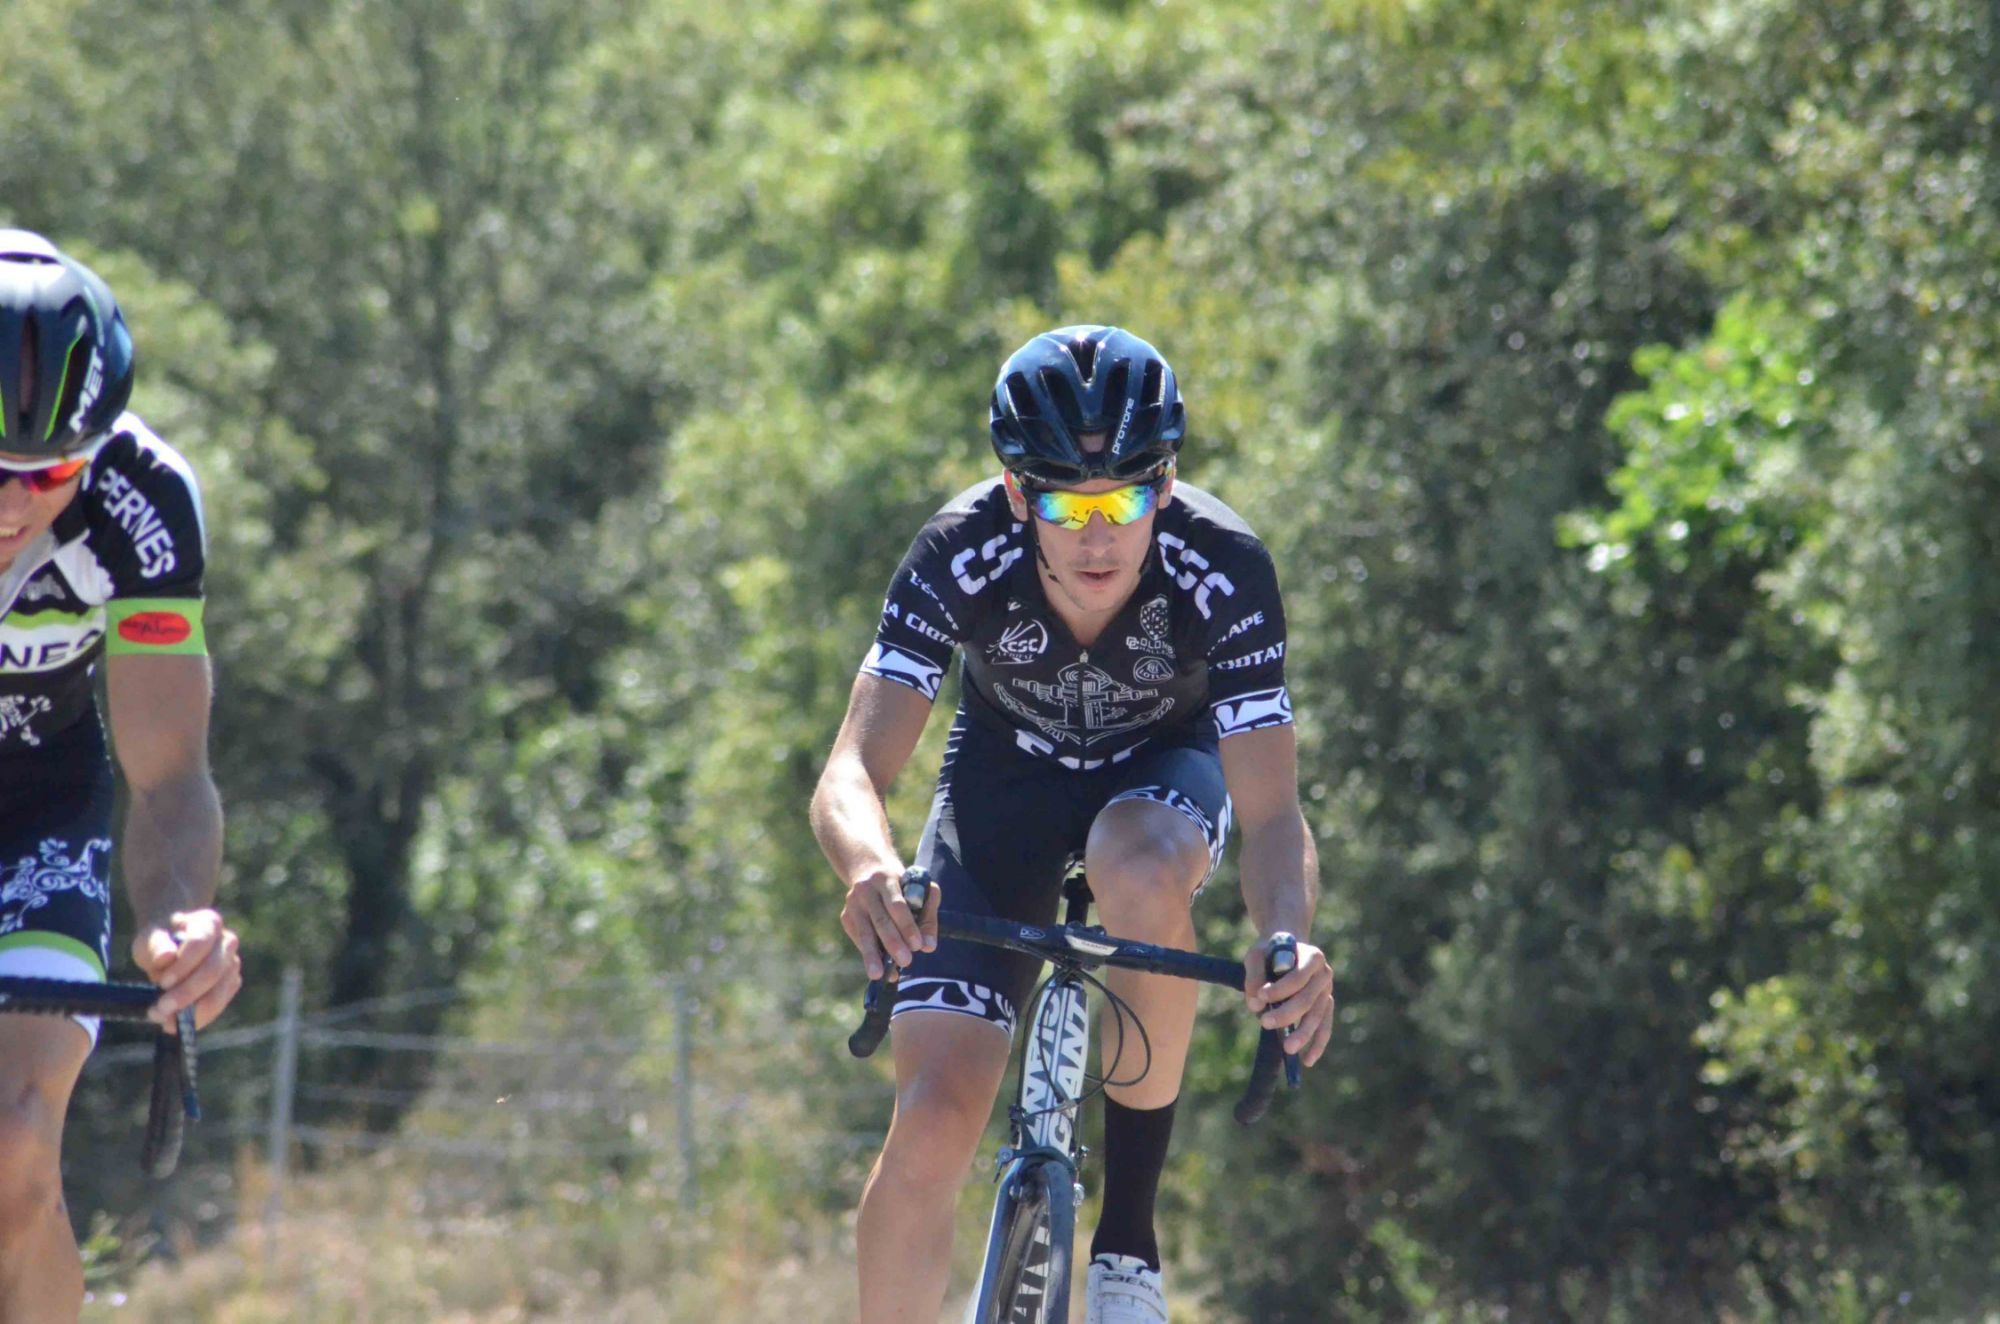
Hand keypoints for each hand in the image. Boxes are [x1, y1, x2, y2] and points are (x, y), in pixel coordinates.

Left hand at [131, 909, 242, 1031]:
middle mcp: (227, 942)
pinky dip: (198, 1017)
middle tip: (160, 1010)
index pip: (201, 942)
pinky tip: (176, 1022)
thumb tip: (166, 957)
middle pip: (214, 970)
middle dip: (187, 993)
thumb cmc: (161, 940)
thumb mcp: (150, 937)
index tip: (163, 983)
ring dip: (192, 1010)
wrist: (171, 946)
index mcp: (208, 922)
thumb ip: (156, 945)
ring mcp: (232, 964)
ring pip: (220, 992)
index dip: (183, 965)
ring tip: (165, 1020)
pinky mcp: (231, 984)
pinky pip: (219, 1005)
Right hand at [840, 865, 938, 980]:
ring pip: (864, 933)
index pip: (897, 905)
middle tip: (906, 961)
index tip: (918, 945)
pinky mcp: (846, 918)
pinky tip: (880, 970)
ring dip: (872, 955)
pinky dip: (870, 955)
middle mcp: (865, 890)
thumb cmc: (904, 885)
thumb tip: (929, 946)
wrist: (869, 871)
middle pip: (880, 920)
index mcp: (885, 878)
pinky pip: (859, 939)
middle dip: (893, 942)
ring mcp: (852, 904)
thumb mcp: (921, 890)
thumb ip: (928, 916)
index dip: (907, 926)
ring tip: (879, 975)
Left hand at [1243, 934, 1333, 1067]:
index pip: (1297, 977)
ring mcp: (1327, 992)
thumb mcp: (1256, 955)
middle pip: (1307, 1000)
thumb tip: (1255, 1005)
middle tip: (1264, 1023)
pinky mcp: (1325, 1007)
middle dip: (1286, 1014)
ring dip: (1302, 1034)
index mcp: (1312, 957)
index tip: (1261, 996)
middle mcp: (1325, 975)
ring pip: (1317, 1017)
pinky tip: (1308, 1060)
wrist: (1287, 947)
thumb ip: (1253, 976)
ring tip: (1287, 1049)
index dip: (1279, 989)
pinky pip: (1324, 1028)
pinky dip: (1317, 1044)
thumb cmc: (1269, 951)